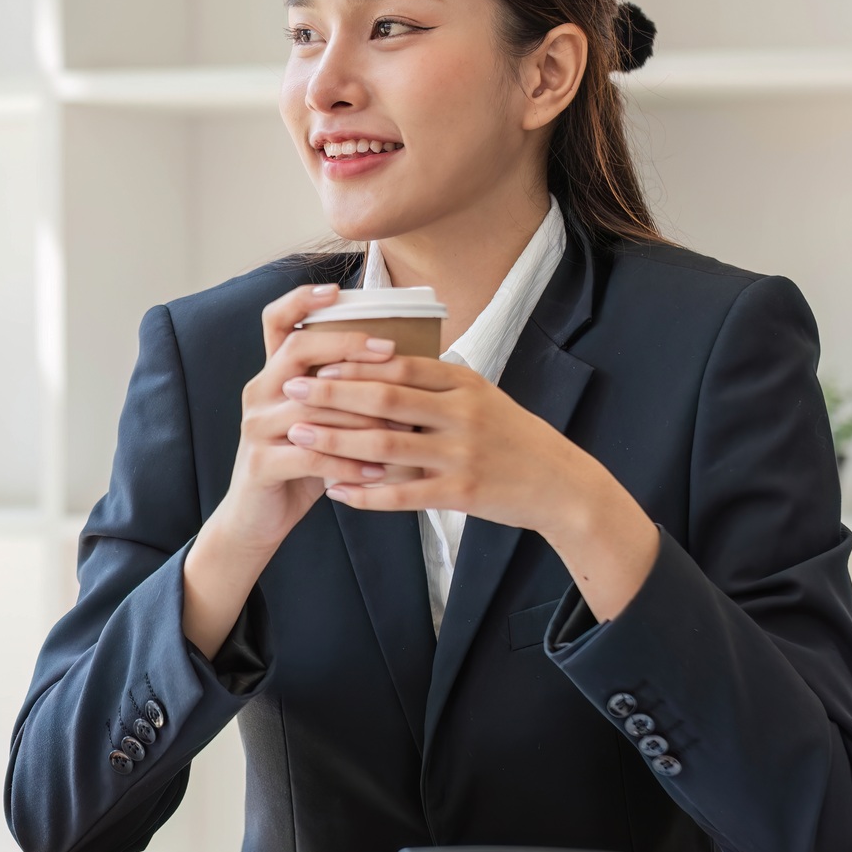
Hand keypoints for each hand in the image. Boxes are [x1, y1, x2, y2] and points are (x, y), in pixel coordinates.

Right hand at [181, 283, 399, 655]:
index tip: (338, 289)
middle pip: (295, 351)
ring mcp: (256, 428)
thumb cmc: (302, 465)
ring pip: (310, 406)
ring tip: (400, 421)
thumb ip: (344, 391)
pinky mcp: (260, 464)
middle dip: (345, 346)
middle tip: (389, 350)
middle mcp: (259, 393)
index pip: (276, 322)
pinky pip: (310, 454)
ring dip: (359, 413)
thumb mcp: (321, 420)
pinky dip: (348, 461)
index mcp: (274, 376)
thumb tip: (402, 362)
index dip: (302, 301)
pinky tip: (377, 470)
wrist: (259, 519)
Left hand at [283, 357, 659, 620]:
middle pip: (385, 400)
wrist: (559, 485)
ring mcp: (461, 455)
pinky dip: (365, 493)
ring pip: (386, 446)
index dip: (353, 361)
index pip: (399, 363)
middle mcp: (462, 415)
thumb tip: (377, 356)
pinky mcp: (461, 494)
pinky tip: (335, 491)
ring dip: (337, 441)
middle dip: (332, 395)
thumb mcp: (479, 395)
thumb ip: (433, 380)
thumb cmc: (509, 435)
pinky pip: (402, 495)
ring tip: (300, 436)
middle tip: (291, 391)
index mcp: (463, 383)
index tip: (313, 359)